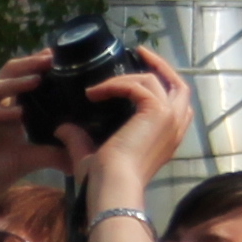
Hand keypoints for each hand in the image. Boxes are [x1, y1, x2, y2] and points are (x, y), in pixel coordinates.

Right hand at [0, 61, 53, 208]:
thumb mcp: (28, 158)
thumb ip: (52, 152)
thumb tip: (81, 157)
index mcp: (4, 107)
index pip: (21, 79)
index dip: (38, 68)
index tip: (59, 59)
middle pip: (8, 73)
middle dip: (30, 65)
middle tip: (50, 59)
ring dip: (16, 83)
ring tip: (37, 80)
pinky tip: (16, 114)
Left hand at [62, 46, 195, 200]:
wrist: (113, 187)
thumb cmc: (104, 180)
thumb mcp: (90, 155)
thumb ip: (79, 139)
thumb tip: (61, 127)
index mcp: (167, 139)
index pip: (178, 105)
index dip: (162, 86)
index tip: (139, 74)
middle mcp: (175, 127)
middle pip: (180, 86)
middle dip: (161, 67)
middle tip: (139, 53)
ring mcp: (170, 119)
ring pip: (157, 81)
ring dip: (128, 76)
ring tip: (102, 82)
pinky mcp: (158, 112)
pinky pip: (139, 85)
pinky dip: (116, 84)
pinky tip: (94, 93)